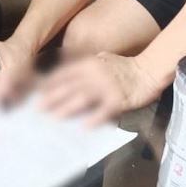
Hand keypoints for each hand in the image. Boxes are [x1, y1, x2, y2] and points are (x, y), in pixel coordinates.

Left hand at [38, 52, 161, 124]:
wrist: (148, 71)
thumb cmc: (124, 67)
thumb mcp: (102, 59)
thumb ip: (84, 65)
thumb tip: (65, 71)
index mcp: (89, 63)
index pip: (64, 73)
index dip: (50, 83)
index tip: (37, 92)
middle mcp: (95, 74)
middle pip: (69, 86)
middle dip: (52, 97)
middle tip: (38, 108)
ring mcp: (106, 87)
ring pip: (82, 97)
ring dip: (67, 108)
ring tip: (54, 117)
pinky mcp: (118, 99)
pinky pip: (103, 110)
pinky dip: (93, 118)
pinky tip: (84, 126)